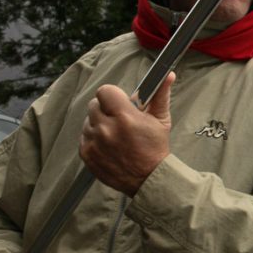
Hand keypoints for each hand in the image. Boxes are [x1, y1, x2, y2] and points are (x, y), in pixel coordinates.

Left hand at [80, 72, 174, 196]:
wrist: (147, 178)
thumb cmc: (155, 148)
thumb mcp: (161, 120)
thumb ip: (160, 95)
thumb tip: (168, 75)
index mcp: (125, 117)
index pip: (105, 91)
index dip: (113, 95)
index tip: (120, 103)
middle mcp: (106, 129)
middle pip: (94, 104)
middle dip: (106, 109)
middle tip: (118, 120)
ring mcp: (94, 142)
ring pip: (88, 120)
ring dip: (99, 124)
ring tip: (114, 134)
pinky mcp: (86, 153)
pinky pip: (83, 136)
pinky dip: (93, 138)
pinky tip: (108, 144)